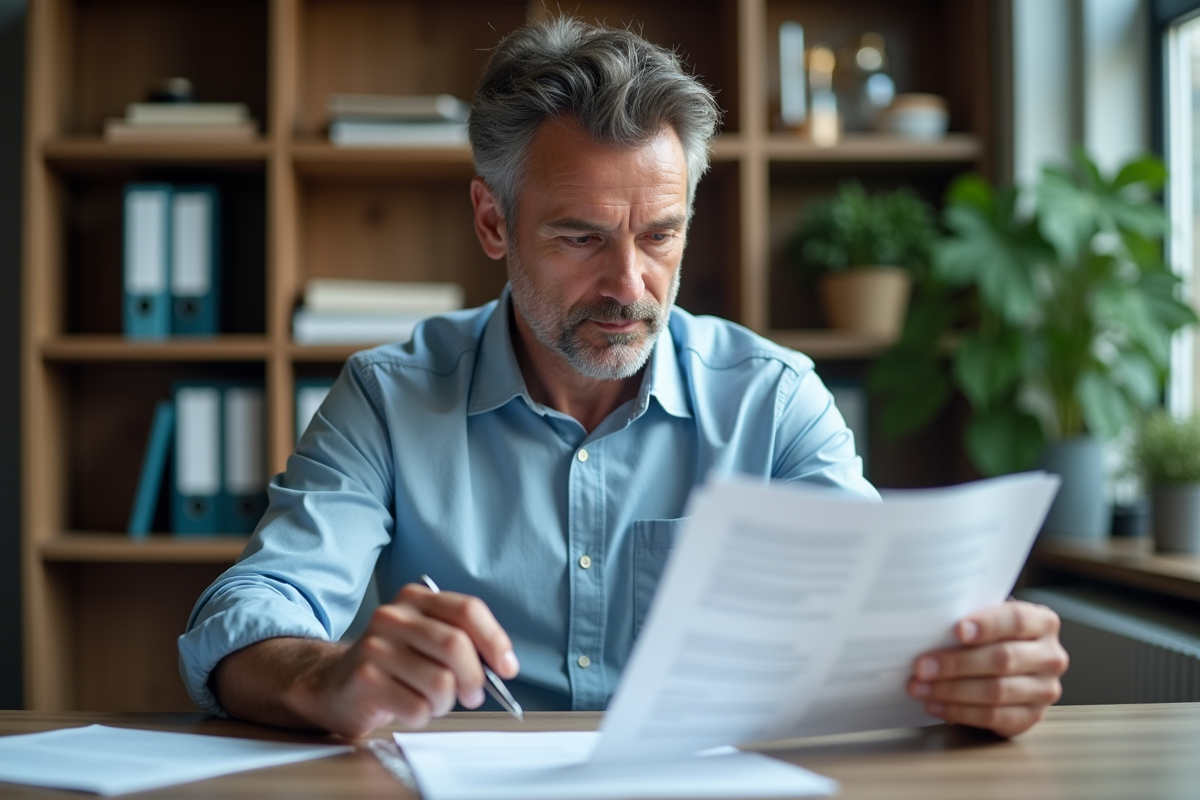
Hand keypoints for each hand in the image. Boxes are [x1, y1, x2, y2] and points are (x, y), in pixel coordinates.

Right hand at [285, 583, 518, 736]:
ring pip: (439, 682)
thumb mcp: (426, 639)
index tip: (507, 667)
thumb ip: (463, 642)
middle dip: (474, 678)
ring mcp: (375, 646)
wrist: (335, 685)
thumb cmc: (394, 665)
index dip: (494, 640)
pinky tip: (407, 708)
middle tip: (472, 695)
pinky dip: (422, 716)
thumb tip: (503, 665)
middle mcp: (393, 616)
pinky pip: (416, 707)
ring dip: (445, 702)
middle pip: (456, 646)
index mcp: (415, 598)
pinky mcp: (364, 679)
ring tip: (432, 701)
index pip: (467, 610)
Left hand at [906, 600, 1067, 737]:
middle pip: (1003, 659)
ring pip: (996, 692)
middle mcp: (1050, 657)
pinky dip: (960, 712)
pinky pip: (994, 717)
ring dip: (952, 691)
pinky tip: (936, 705)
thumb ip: (971, 620)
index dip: (987, 625)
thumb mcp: (987, 619)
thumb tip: (929, 628)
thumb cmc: (991, 636)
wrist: (1010, 664)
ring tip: (921, 688)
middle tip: (922, 667)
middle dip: (956, 664)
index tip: (957, 630)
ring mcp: (1044, 690)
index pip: (1017, 620)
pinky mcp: (1032, 717)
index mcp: (1043, 623)